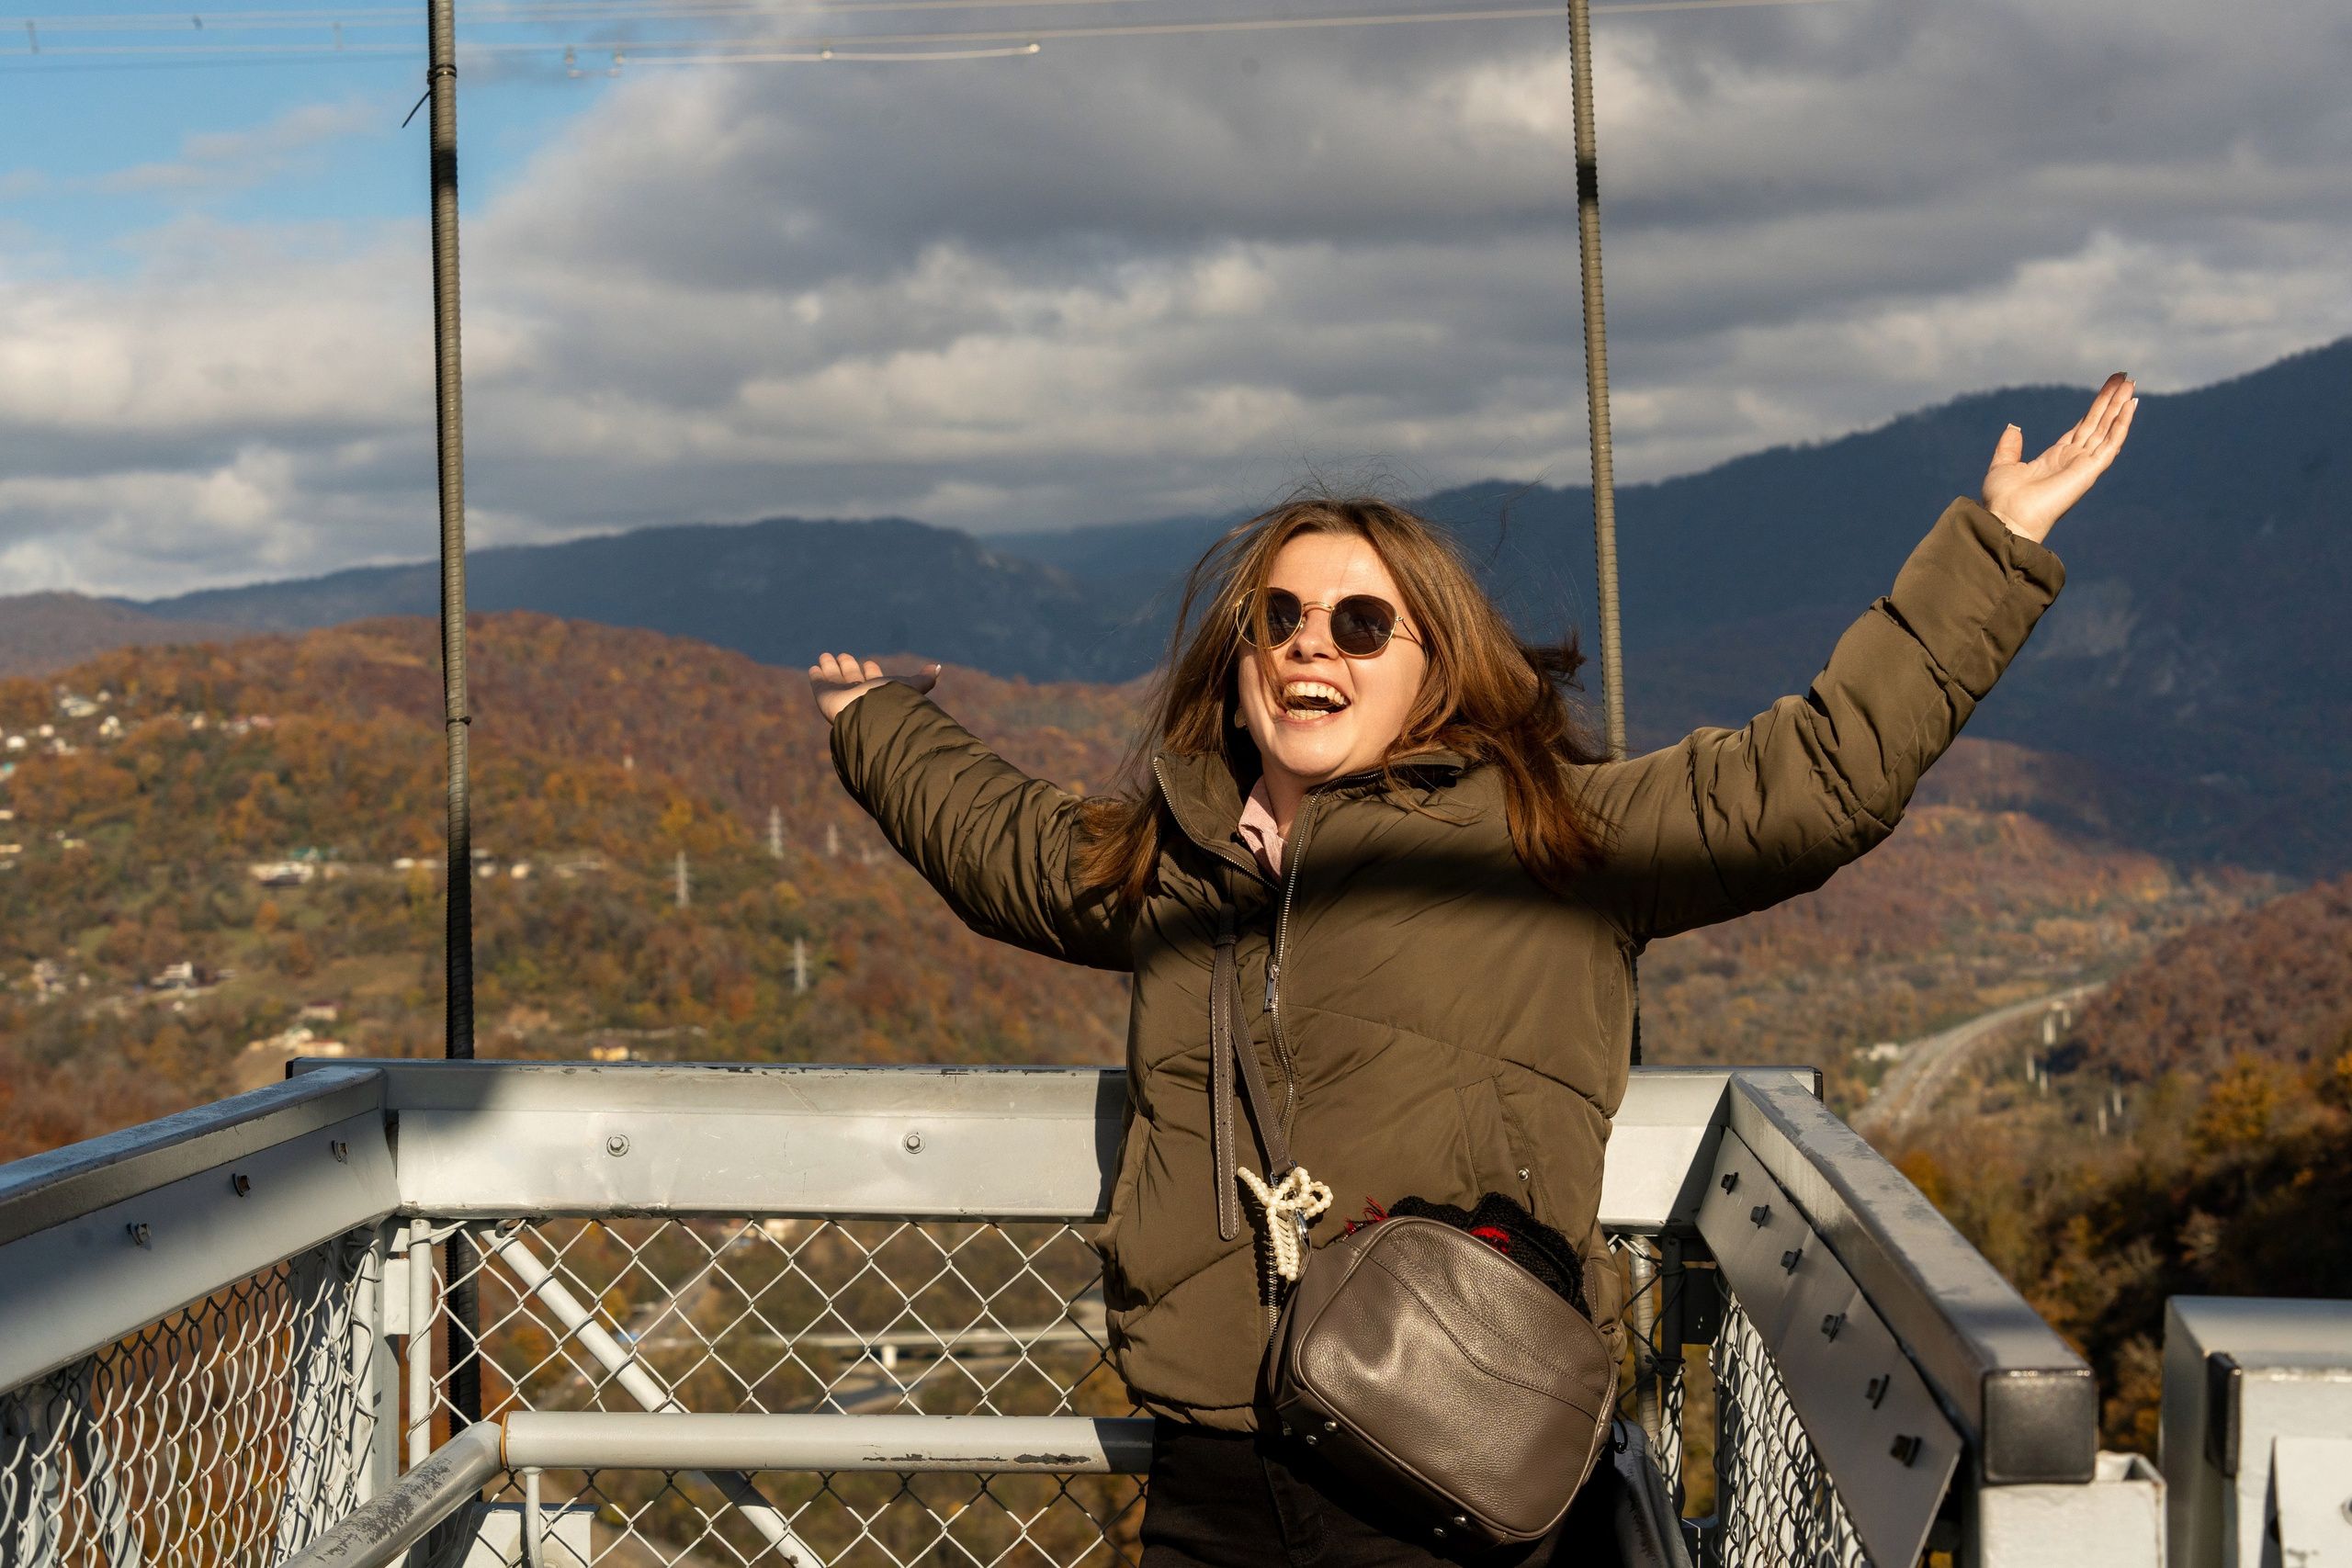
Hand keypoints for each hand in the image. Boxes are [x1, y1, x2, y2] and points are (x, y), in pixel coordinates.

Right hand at [808, 653, 938, 722]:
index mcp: (878, 693)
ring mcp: (841, 697)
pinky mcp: (825, 697)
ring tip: (825, 655)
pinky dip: (816, 676)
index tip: (869, 663)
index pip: (873, 680)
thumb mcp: (911, 686)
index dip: (871, 671)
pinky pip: (819, 684)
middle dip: (848, 666)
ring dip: (831, 667)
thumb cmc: (893, 702)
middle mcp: (859, 695)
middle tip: (843, 656)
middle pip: (852, 678)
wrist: (871, 716)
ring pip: (835, 679)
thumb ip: (923, 679)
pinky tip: (814, 668)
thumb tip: (937, 667)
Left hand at [1979, 371, 2137, 543]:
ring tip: (2131, 383)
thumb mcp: (2003, 466)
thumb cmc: (2003, 500)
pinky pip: (2111, 442)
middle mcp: (2073, 459)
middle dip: (2111, 400)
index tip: (2107, 390)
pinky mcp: (2090, 470)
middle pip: (2098, 423)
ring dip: (2120, 406)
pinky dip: (2122, 424)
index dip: (2094, 409)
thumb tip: (2014, 427)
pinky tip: (2131, 405)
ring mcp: (2084, 464)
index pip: (2081, 428)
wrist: (2008, 519)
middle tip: (2125, 377)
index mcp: (2055, 458)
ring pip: (2107, 428)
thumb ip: (2009, 447)